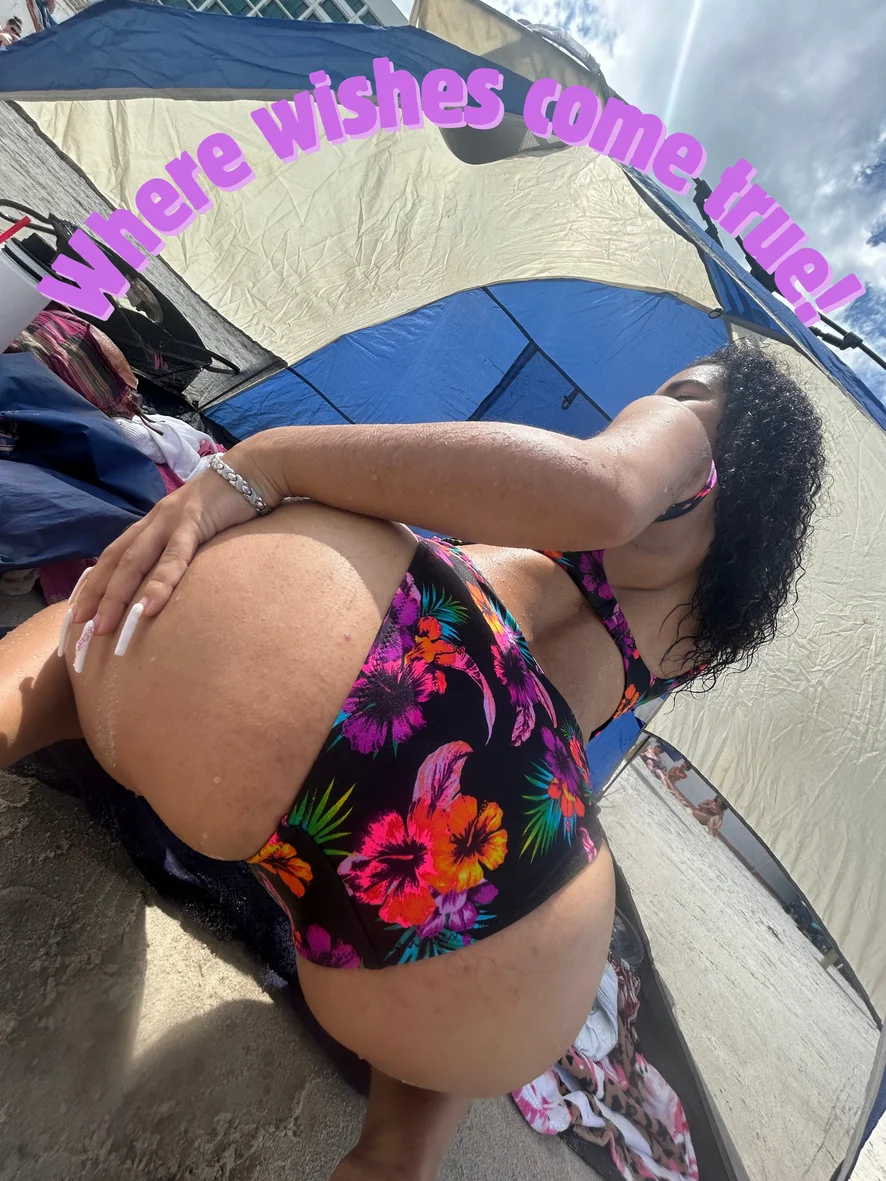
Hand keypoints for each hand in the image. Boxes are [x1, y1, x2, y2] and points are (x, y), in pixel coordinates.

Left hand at [70, 465, 263, 640]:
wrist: (253, 471)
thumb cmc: (230, 503)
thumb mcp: (199, 528)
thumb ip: (183, 547)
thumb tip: (177, 578)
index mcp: (153, 523)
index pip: (115, 554)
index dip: (96, 582)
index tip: (80, 611)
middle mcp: (154, 521)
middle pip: (115, 560)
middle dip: (96, 594)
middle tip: (80, 625)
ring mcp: (171, 521)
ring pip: (135, 561)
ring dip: (117, 595)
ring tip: (105, 625)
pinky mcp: (194, 523)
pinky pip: (174, 558)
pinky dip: (159, 583)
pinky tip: (148, 607)